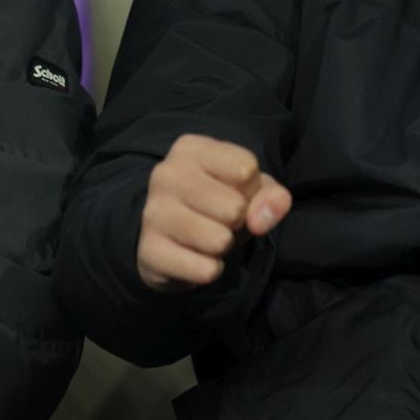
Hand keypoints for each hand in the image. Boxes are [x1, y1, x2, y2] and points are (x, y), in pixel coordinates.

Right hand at [136, 135, 291, 291]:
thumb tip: (261, 220)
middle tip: (221, 220)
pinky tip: (196, 258)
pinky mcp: (149, 251)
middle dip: (239, 222)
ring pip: (220, 241)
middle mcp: (165, 174)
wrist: (173, 240)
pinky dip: (210, 270)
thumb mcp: (252, 190)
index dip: (252, 190)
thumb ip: (271, 197)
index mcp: (190, 149)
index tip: (234, 192)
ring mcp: (153, 213)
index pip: (246, 169)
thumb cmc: (219, 202)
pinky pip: (205, 270)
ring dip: (224, 246)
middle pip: (235, 207)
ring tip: (209, 237)